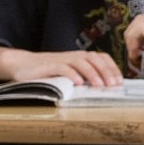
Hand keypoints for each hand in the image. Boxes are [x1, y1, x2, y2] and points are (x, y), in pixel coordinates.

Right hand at [0, 46, 122, 86]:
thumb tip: (104, 88)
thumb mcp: (70, 72)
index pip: (101, 58)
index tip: (119, 81)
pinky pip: (63, 68)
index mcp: (80, 57)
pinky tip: (78, 83)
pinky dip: (72, 74)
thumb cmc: (49, 71)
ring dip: (92, 73)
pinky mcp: (49, 66)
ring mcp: (61, 60)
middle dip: (106, 71)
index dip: (112, 68)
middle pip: (94, 59)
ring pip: (81, 62)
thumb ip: (84, 77)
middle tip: (113, 85)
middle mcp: (73, 56)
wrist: (24, 65)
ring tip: (99, 85)